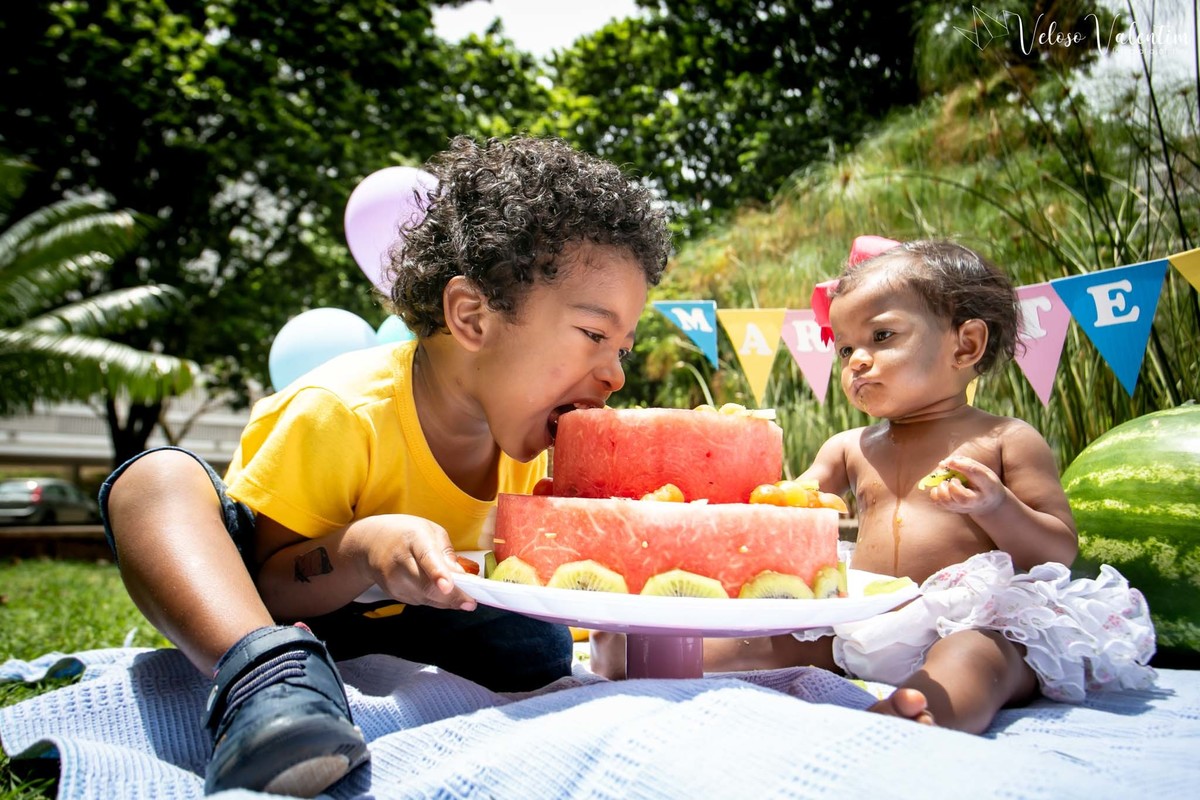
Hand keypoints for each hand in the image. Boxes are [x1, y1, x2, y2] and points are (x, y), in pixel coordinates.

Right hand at [351, 515, 477, 610]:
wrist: (370, 544)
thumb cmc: (407, 534)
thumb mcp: (430, 531)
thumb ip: (447, 553)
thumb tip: (461, 577)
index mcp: (414, 538)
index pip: (426, 558)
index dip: (438, 574)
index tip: (448, 586)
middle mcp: (400, 561)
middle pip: (427, 586)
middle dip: (451, 597)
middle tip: (470, 603)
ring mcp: (393, 581)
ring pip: (426, 598)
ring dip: (446, 600)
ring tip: (460, 595)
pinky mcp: (393, 594)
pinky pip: (421, 601)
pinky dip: (435, 599)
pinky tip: (439, 591)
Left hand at [924, 455, 1006, 515]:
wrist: (987, 504)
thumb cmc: (983, 483)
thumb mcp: (982, 470)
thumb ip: (964, 462)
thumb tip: (943, 464)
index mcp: (988, 486)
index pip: (975, 474)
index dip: (961, 465)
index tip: (951, 462)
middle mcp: (976, 501)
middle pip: (962, 497)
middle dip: (952, 485)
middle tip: (953, 479)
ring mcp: (963, 508)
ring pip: (947, 501)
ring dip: (942, 488)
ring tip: (946, 483)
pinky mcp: (952, 509)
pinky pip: (938, 503)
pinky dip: (935, 493)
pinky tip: (942, 488)